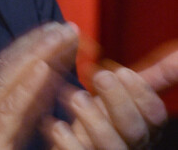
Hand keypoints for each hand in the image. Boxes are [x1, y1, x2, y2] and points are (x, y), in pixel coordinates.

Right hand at [0, 22, 77, 149]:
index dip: (32, 44)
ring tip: (61, 36)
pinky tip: (45, 69)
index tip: (57, 30)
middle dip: (37, 42)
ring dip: (38, 54)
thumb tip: (49, 81)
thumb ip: (22, 109)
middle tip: (67, 26)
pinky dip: (27, 87)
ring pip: (7, 79)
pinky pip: (10, 111)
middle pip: (7, 64)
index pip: (6, 65)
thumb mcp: (5, 134)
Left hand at [44, 67, 167, 148]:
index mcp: (143, 128)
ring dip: (92, 118)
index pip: (155, 114)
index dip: (141, 92)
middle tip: (99, 76)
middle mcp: (130, 146)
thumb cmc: (105, 116)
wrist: (74, 145)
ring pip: (110, 147)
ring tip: (75, 96)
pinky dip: (68, 141)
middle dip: (118, 101)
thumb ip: (153, 77)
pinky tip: (57, 125)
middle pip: (136, 132)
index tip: (120, 70)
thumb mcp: (126, 94)